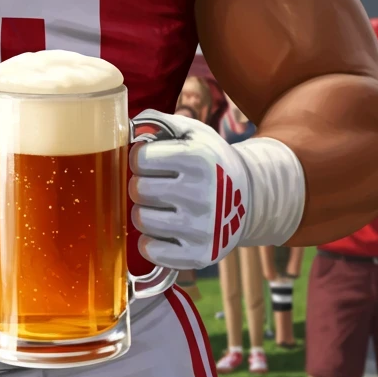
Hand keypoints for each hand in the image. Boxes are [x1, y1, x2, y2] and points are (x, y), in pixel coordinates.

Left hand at [129, 110, 253, 268]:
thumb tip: (127, 126)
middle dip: (141, 185)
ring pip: (141, 219)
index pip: (140, 159)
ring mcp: (202, 228)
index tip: (151, 162)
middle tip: (155, 185)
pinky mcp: (200, 255)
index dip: (140, 159)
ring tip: (160, 207)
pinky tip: (163, 231)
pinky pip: (151, 251)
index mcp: (199, 160)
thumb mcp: (195, 133)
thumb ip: (159, 121)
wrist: (250, 198)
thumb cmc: (211, 162)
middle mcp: (201, 194)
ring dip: (144, 212)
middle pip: (138, 190)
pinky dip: (150, 242)